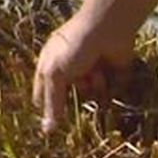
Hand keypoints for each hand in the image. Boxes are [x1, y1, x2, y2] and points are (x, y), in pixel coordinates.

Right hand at [33, 13, 133, 132]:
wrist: (106, 28)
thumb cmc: (74, 47)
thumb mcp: (55, 74)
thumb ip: (52, 102)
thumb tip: (46, 130)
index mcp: (51, 66)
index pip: (44, 95)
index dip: (47, 108)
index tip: (52, 125)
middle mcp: (71, 69)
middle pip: (70, 97)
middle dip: (75, 96)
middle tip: (79, 87)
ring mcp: (92, 71)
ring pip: (91, 95)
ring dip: (93, 87)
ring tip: (95, 73)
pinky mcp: (113, 73)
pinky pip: (111, 92)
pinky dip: (110, 86)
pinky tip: (107, 73)